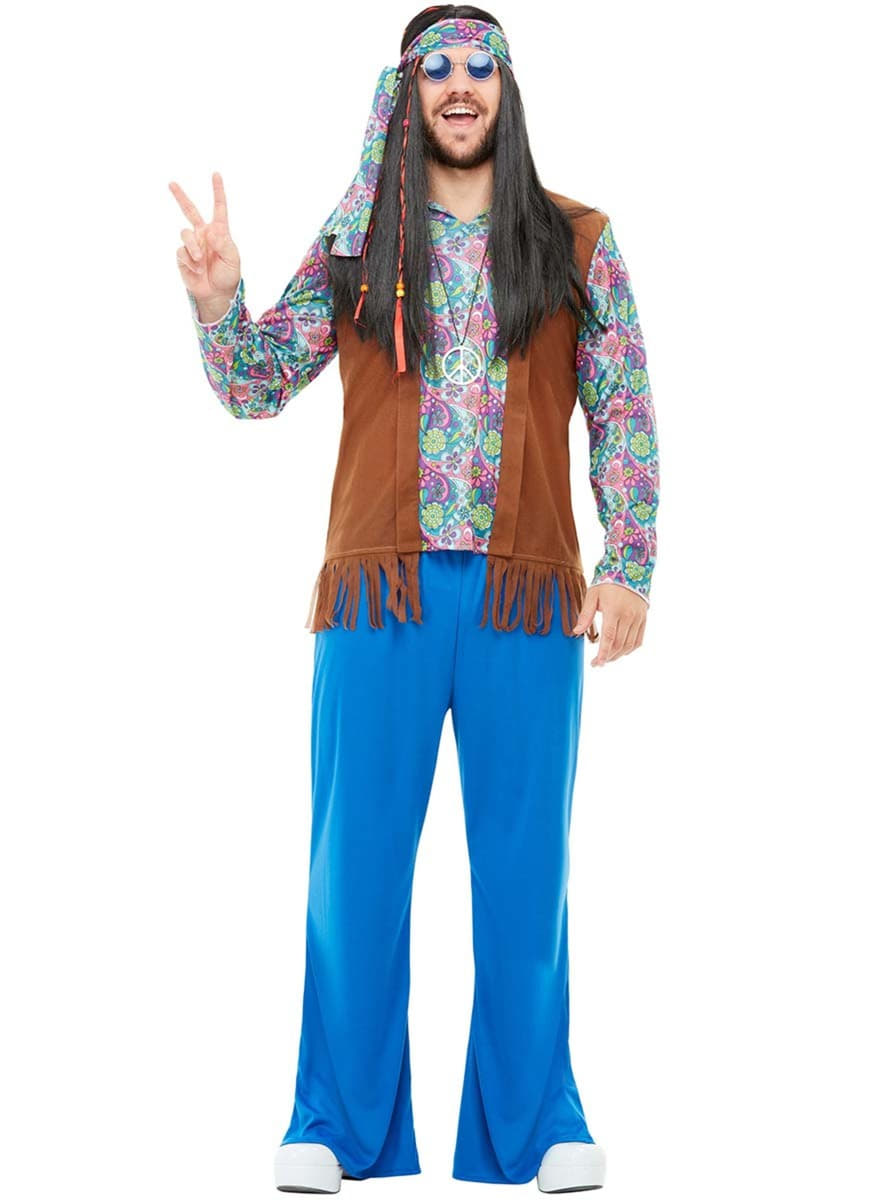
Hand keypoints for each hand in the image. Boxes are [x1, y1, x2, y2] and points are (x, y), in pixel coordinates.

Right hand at [169, 171, 240, 311]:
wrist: (216, 293)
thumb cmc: (228, 275)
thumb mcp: (232, 259)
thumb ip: (224, 244)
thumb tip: (210, 231)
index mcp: (218, 232)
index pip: (218, 208)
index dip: (217, 192)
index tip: (216, 175)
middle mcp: (203, 234)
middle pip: (190, 211)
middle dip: (180, 197)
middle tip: (171, 183)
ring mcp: (192, 244)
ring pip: (185, 234)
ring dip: (193, 248)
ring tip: (200, 262)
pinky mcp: (183, 255)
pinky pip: (181, 252)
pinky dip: (190, 261)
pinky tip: (196, 270)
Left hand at [571, 582, 647, 666]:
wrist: (631, 568)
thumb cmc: (608, 581)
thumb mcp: (593, 594)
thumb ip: (585, 615)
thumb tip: (576, 632)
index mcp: (614, 610)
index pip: (609, 637)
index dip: (603, 653)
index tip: (597, 664)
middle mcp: (628, 616)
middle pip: (619, 644)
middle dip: (608, 657)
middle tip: (598, 663)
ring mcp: (638, 618)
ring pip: (629, 645)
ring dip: (618, 655)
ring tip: (607, 658)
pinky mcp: (644, 618)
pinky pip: (639, 640)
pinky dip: (630, 649)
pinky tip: (620, 651)